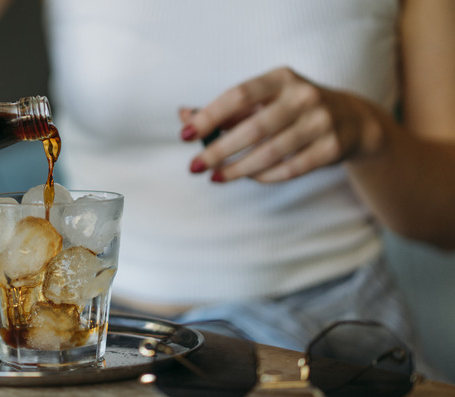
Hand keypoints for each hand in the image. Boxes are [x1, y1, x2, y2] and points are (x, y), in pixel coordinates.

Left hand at [180, 67, 381, 182]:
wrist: (354, 119)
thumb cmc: (293, 108)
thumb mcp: (264, 99)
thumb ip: (226, 110)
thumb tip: (184, 117)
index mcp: (281, 78)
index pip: (238, 95)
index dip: (210, 116)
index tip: (186, 135)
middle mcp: (303, 96)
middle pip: (253, 128)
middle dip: (219, 150)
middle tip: (195, 166)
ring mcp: (321, 122)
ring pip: (271, 152)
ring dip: (238, 169)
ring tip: (215, 177)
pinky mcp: (332, 148)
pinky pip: (291, 168)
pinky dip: (265, 176)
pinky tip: (248, 177)